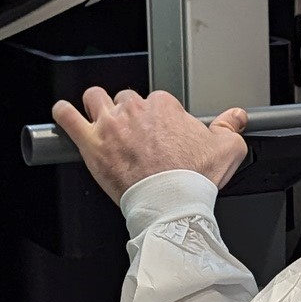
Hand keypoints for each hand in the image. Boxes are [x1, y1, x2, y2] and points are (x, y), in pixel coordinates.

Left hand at [51, 86, 248, 202]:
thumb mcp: (227, 149)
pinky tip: (63, 114)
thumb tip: (237, 116)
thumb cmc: (192, 178)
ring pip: (96, 98)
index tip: (161, 133)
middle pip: (126, 98)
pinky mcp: (90, 142)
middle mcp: (135, 109)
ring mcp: (110, 124)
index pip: (157, 100)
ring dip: (96, 105)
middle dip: (129, 113)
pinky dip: (63, 113)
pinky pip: (67, 117)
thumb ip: (231, 126)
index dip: (158, 117)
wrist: (169, 203)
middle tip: (134, 134)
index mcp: (164, 106)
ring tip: (100, 117)